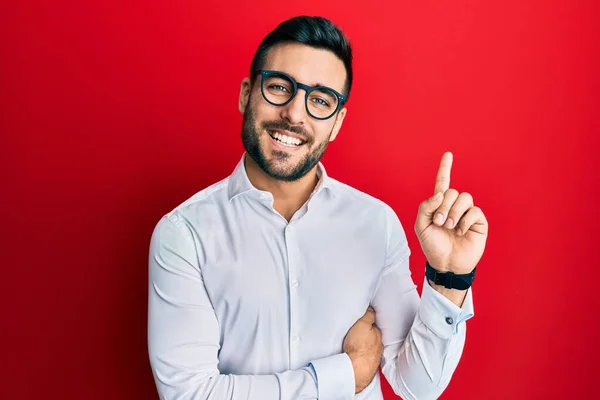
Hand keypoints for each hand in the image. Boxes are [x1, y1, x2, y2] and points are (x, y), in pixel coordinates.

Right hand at [343, 306, 382, 393]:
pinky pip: (367, 360)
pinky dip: (364, 357)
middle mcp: (379, 347)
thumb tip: (372, 309)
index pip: (374, 326)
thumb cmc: (357, 347)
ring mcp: (375, 358)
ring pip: (372, 349)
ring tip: (358, 346)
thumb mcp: (362, 324)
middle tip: (360, 334)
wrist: (355, 369)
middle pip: (374, 338)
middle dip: (369, 336)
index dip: (369, 323)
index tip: (364, 322)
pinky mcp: (369, 368)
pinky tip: (358, 357)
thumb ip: (368, 315)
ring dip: (367, 347)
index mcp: (377, 335)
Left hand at [414, 152, 488, 273]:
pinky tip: (460, 231)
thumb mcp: (421, 225)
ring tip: (449, 227)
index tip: (448, 154)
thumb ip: (426, 207)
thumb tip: (440, 193)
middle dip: (443, 207)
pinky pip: (474, 211)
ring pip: (464, 198)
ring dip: (453, 213)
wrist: (445, 263)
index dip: (445, 167)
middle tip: (439, 223)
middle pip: (452, 192)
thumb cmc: (432, 245)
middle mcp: (454, 205)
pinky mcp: (478, 222)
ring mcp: (467, 213)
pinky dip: (464, 221)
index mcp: (439, 204)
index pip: (442, 182)